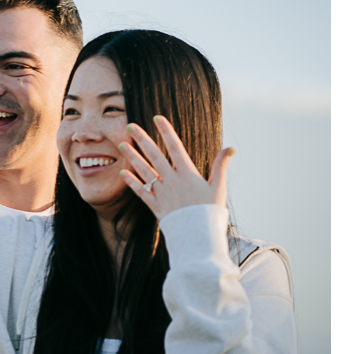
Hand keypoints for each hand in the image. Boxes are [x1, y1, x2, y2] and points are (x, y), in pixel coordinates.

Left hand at [118, 115, 234, 220]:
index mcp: (187, 173)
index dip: (166, 131)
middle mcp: (172, 180)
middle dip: (141, 139)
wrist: (197, 236)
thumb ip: (221, 165)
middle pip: (154, 155)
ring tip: (121, 144)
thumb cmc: (210, 211)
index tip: (157, 118)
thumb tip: (231, 147)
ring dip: (132, 157)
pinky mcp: (155, 206)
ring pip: (144, 171)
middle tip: (129, 126)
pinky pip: (141, 192)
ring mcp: (162, 193)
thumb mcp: (219, 187)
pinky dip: (131, 182)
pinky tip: (123, 172)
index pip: (175, 147)